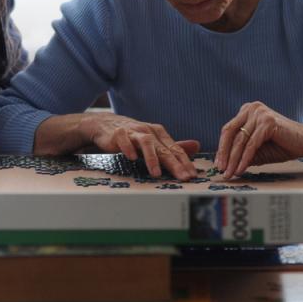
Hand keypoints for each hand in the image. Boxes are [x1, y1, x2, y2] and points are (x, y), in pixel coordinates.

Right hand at [79, 112, 200, 178]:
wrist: (105, 124)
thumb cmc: (131, 136)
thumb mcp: (153, 141)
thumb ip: (172, 146)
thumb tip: (196, 146)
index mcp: (158, 133)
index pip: (175, 149)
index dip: (185, 162)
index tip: (192, 175)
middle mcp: (148, 131)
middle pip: (164, 148)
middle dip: (175, 164)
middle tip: (183, 177)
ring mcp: (133, 131)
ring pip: (146, 143)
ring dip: (152, 158)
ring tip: (156, 173)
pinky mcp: (118, 133)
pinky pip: (124, 140)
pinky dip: (128, 148)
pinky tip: (131, 158)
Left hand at [215, 101, 302, 177]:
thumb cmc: (283, 145)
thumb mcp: (257, 150)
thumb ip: (241, 152)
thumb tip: (224, 165)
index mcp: (247, 111)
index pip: (228, 130)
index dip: (221, 148)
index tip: (218, 164)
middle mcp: (251, 109)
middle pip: (230, 133)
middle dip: (224, 153)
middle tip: (221, 170)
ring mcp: (259, 113)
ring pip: (240, 140)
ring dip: (233, 160)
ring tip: (230, 173)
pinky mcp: (267, 122)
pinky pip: (251, 144)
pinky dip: (244, 159)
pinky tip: (240, 169)